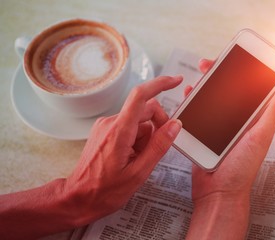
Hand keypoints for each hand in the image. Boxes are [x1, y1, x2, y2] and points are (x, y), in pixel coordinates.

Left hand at [65, 76, 182, 222]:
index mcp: (119, 131)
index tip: (176, 81)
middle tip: (154, 150)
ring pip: (138, 120)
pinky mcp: (105, 130)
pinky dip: (136, 137)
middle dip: (157, 126)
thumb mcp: (139, 172)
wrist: (78, 197)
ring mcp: (106, 125)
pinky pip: (129, 125)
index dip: (160, 84)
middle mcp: (110, 122)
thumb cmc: (105, 190)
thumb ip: (159, 146)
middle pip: (145, 110)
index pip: (140, 96)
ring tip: (137, 159)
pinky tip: (130, 155)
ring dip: (145, 136)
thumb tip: (175, 125)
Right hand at [186, 59, 274, 238]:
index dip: (241, 71)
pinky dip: (192, 102)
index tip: (233, 58)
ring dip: (203, 86)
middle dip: (217, 74)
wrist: (218, 192)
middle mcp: (235, 121)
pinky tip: (188, 96)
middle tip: (207, 64)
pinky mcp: (203, 134)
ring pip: (210, 99)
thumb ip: (273, 111)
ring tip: (197, 76)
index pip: (247, 88)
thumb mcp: (260, 136)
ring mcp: (218, 127)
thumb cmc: (242, 168)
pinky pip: (197, 113)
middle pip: (226, 90)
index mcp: (251, 119)